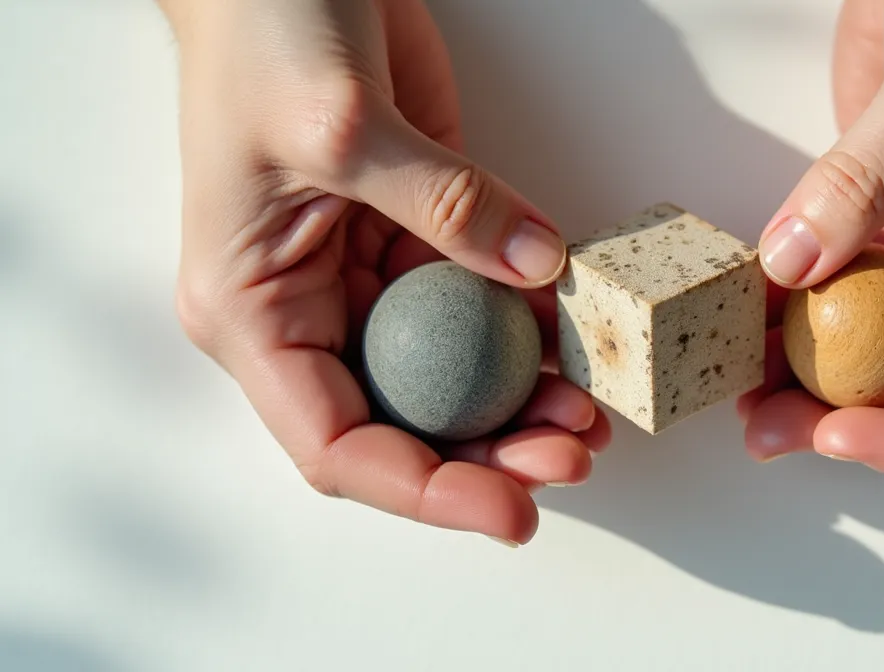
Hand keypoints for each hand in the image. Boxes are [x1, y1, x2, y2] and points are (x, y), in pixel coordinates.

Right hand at [161, 0, 609, 544]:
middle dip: (490, 457)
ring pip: (452, 377)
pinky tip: (579, 345)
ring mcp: (368, 278)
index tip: (511, 511)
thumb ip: (444, 206)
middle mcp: (308, 312)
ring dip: (520, 405)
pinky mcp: (421, 237)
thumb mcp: (341, 127)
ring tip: (590, 415)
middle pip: (404, 424)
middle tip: (572, 455)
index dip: (427, 490)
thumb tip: (538, 271)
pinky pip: (483, 307)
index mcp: (253, 311)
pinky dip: (531, 335)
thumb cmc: (264, 36)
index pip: (338, 443)